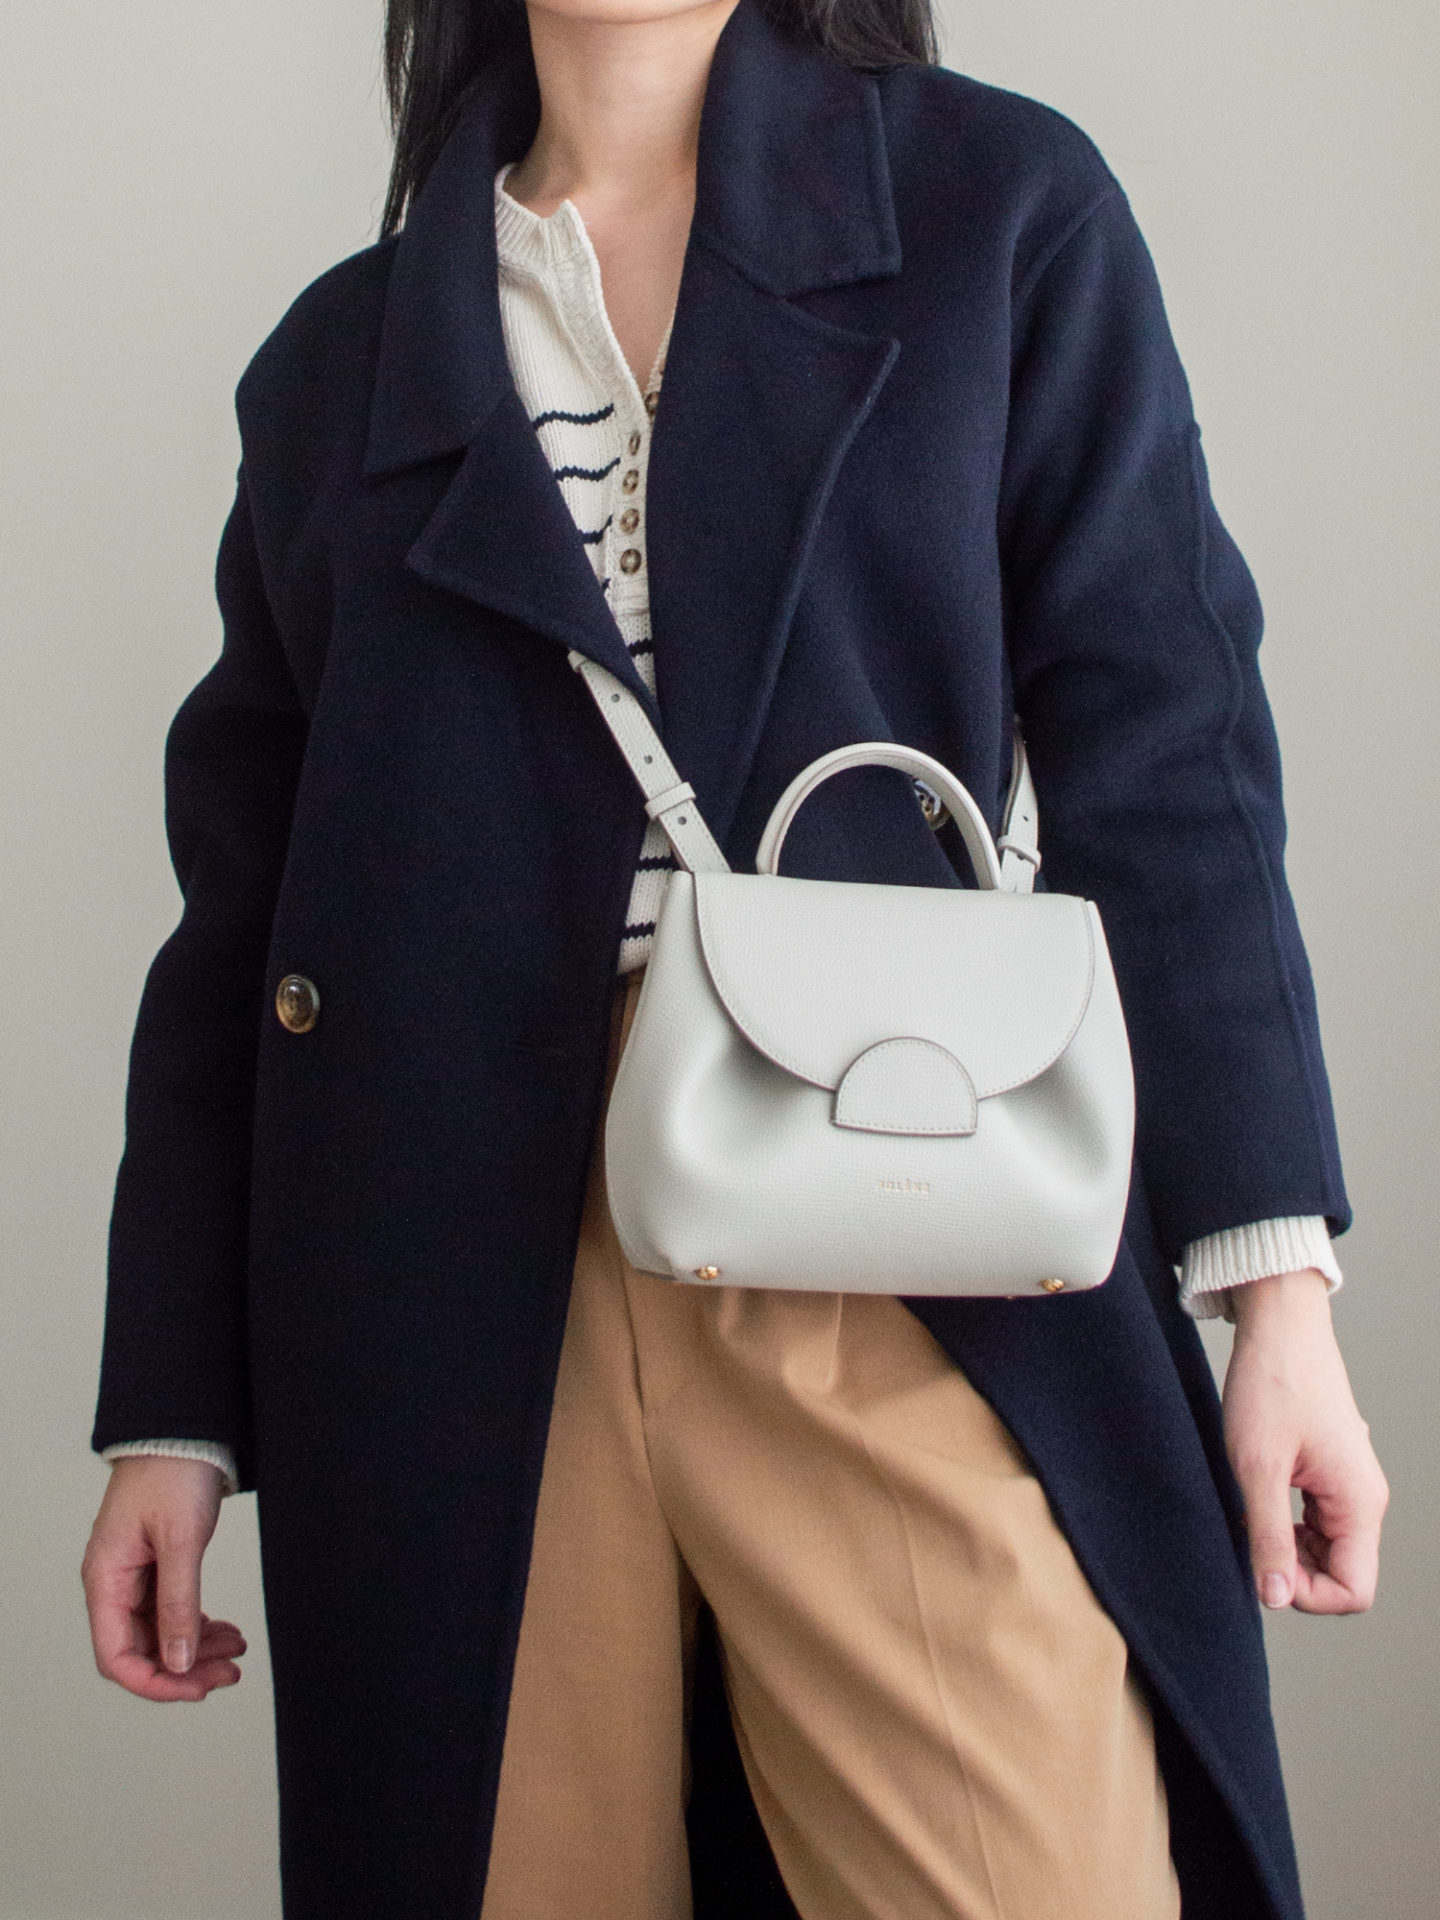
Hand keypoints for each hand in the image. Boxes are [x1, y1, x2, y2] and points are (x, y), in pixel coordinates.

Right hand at [82, 1456, 246, 1700]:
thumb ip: (179, 1604)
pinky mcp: (156, 1566)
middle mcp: (114, 1584)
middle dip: (185, 1668)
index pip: (117, 1656)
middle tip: (230, 1673)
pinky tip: (225, 1631)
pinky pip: (171, 1611)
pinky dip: (198, 1624)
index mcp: (105, 1580)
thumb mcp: (180, 1541)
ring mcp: (134, 1577)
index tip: (196, 1689)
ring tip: (237, 1649)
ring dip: (196, 1648)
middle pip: (141, 1649)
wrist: (184, 1432)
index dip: (154, 1682)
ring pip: (160, 1633)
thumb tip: (178, 1662)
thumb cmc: (173, 1475)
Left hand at [1223, 1268, 1387, 1614]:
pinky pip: (1316, 1522)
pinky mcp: (1330, 1471)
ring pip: (1327, 1549)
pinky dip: (1286, 1523)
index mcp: (1360, 1502)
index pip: (1355, 1591)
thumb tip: (1274, 1597)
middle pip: (1342, 1574)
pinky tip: (1256, 1498)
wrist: (1279, 1326)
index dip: (1307, 1595)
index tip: (1263, 1565)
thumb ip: (1269, 1536)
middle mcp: (1364, 1499)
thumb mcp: (1257, 1466)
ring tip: (1250, 1512)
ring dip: (1287, 1546)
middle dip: (1295, 1571)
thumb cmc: (1271, 1384)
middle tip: (1249, 1536)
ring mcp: (1348, 1485)